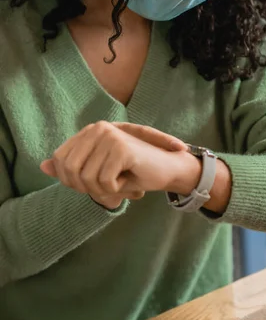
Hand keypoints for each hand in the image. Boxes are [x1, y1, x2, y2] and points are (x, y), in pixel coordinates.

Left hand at [40, 122, 194, 209]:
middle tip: (109, 188)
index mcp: (90, 131)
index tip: (95, 183)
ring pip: (86, 179)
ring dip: (104, 191)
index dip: (72, 180)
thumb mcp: (99, 170)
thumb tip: (43, 166)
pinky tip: (130, 180)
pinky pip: (104, 182)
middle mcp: (97, 128)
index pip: (60, 161)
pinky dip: (117, 190)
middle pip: (69, 171)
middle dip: (87, 188)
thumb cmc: (134, 171)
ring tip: (122, 182)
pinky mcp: (122, 148)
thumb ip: (72, 167)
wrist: (168, 169)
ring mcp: (110, 136)